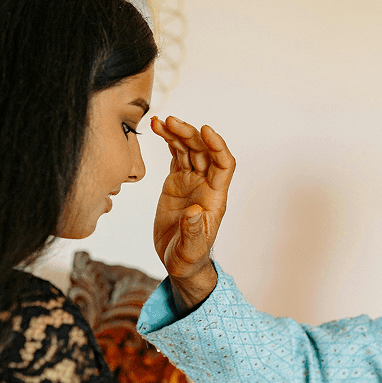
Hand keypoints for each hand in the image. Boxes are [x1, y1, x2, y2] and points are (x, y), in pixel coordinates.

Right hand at [151, 117, 235, 309]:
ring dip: (177, 133)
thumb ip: (193, 232)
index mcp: (215, 198)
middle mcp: (205, 185)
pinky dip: (169, 141)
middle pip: (203, 152)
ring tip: (161, 121)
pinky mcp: (176, 182)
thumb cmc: (189, 258)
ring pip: (189, 150)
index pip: (223, 165)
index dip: (217, 146)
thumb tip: (195, 212)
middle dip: (190, 134)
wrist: (178, 261)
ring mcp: (191, 182)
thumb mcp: (190, 250)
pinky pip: (176, 155)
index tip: (205, 131)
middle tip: (171, 122)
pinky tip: (158, 128)